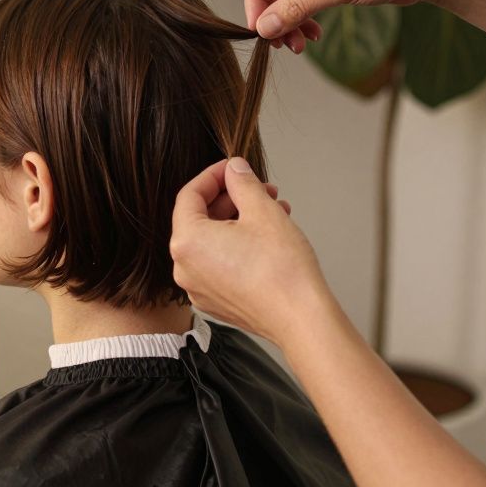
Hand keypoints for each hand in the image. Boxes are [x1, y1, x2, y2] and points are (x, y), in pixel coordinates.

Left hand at [170, 157, 329, 343]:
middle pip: (200, 219)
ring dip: (240, 221)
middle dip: (233, 199)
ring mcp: (198, 288)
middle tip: (261, 190)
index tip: (233, 168)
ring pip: (213, 242)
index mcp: (187, 242)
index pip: (189, 195)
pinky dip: (238, 246)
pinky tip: (267, 238)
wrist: (301, 318)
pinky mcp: (215, 302)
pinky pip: (219, 264)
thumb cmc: (282, 270)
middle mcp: (184, 268)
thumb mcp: (262, 210)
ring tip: (273, 212)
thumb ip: (242, 182)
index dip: (214, 176)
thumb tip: (234, 169)